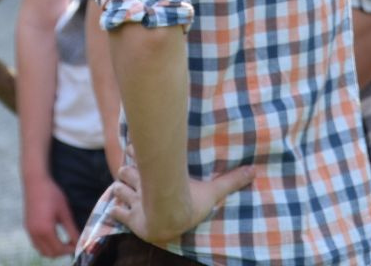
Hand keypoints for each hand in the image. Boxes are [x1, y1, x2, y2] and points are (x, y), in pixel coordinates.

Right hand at [22, 170, 78, 256]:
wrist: (35, 182)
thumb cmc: (51, 194)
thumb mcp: (64, 212)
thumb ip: (71, 229)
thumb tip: (80, 241)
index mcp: (45, 229)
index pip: (58, 249)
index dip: (69, 250)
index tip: (78, 245)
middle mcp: (35, 233)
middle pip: (49, 253)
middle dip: (61, 252)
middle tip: (71, 245)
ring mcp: (29, 230)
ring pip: (41, 250)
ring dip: (52, 250)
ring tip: (63, 242)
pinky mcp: (27, 226)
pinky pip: (36, 243)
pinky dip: (44, 245)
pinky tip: (53, 237)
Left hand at [103, 158, 253, 244]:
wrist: (172, 219)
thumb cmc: (191, 203)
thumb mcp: (213, 191)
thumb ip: (231, 181)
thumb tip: (255, 170)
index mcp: (158, 175)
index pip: (139, 156)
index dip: (136, 153)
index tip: (135, 150)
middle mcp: (143, 186)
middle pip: (125, 171)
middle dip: (128, 172)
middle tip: (131, 174)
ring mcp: (135, 202)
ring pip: (118, 188)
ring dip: (120, 189)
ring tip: (122, 189)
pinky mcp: (130, 220)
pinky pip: (116, 213)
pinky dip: (115, 211)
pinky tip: (117, 211)